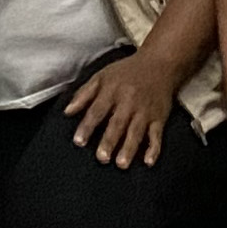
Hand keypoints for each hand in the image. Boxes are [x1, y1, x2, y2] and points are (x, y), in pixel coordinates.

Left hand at [63, 49, 179, 168]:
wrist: (159, 63)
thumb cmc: (126, 72)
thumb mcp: (102, 76)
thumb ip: (84, 94)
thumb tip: (67, 112)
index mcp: (112, 91)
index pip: (97, 111)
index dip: (87, 126)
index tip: (79, 141)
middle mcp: (128, 102)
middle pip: (117, 123)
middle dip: (109, 141)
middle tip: (101, 158)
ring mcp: (145, 111)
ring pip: (136, 132)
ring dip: (129, 148)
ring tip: (121, 164)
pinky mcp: (159, 118)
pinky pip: (157, 135)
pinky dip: (154, 149)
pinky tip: (148, 162)